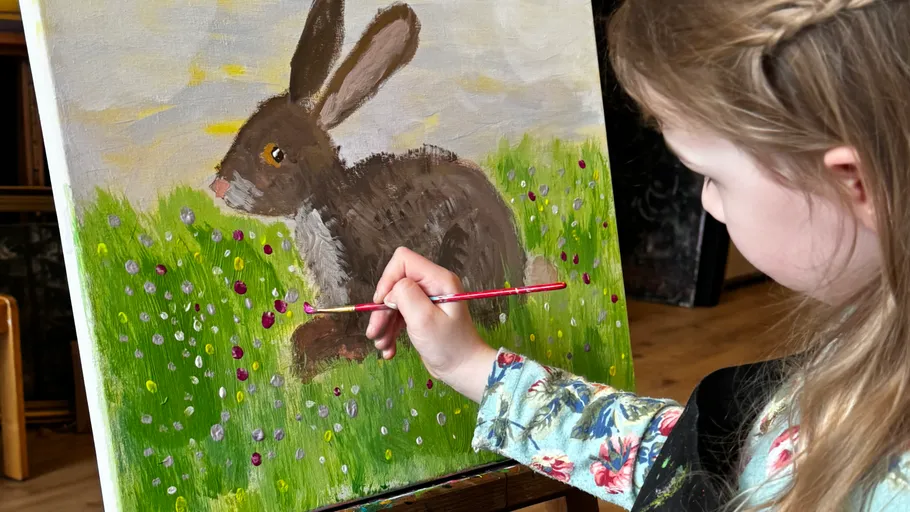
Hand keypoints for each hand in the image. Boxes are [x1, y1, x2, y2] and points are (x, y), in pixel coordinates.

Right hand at [366, 247, 496, 401]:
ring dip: (384, 324)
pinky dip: (391, 331)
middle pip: (395, 284)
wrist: (463, 370)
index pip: (403, 261)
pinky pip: (399, 316)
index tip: (382, 304)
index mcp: (438, 279)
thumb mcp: (425, 319)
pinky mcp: (421, 315)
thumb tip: (390, 292)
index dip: (388, 279)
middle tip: (374, 333)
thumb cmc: (449, 346)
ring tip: (381, 345)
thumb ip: (406, 296)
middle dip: (382, 309)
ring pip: (394, 302)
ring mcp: (427, 300)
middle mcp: (432, 285)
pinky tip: (389, 349)